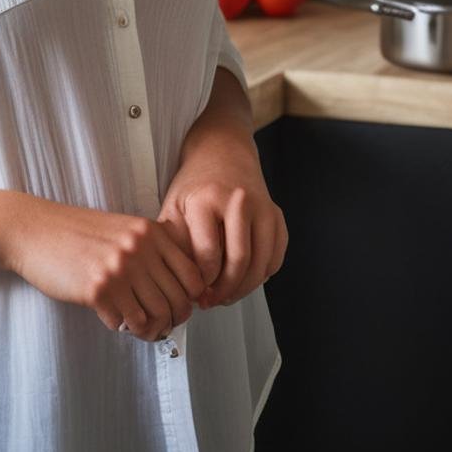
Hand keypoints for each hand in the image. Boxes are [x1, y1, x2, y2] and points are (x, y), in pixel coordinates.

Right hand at [0, 194, 206, 340]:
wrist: (33, 230)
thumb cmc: (76, 233)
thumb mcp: (123, 228)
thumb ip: (152, 249)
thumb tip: (182, 289)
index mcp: (150, 232)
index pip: (193, 276)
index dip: (191, 299)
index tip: (179, 306)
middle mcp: (140, 249)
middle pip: (179, 301)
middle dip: (174, 320)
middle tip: (161, 325)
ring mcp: (119, 269)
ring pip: (157, 316)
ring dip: (151, 329)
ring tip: (139, 328)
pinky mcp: (98, 289)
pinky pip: (128, 323)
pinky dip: (126, 328)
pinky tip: (115, 320)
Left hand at [158, 135, 287, 310]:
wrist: (222, 151)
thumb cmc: (195, 184)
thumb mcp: (174, 207)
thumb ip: (176, 242)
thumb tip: (181, 282)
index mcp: (207, 199)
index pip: (208, 255)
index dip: (202, 281)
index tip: (196, 290)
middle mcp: (239, 202)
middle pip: (239, 261)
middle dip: (225, 290)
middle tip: (212, 301)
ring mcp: (262, 207)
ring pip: (261, 263)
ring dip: (245, 288)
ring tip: (226, 296)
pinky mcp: (277, 215)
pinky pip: (275, 257)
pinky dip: (262, 275)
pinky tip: (245, 279)